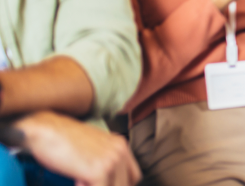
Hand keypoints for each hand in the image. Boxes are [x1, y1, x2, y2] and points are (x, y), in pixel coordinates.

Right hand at [17, 111, 140, 185]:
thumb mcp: (91, 147)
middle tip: (86, 181)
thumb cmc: (61, 139)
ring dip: (98, 186)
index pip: (133, 176)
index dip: (118, 184)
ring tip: (80, 180)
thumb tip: (103, 180)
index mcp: (120, 145)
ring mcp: (111, 161)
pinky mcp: (99, 170)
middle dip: (107, 186)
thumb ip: (102, 161)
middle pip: (125, 184)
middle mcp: (120, 151)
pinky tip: (76, 181)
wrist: (44, 129)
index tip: (102, 183)